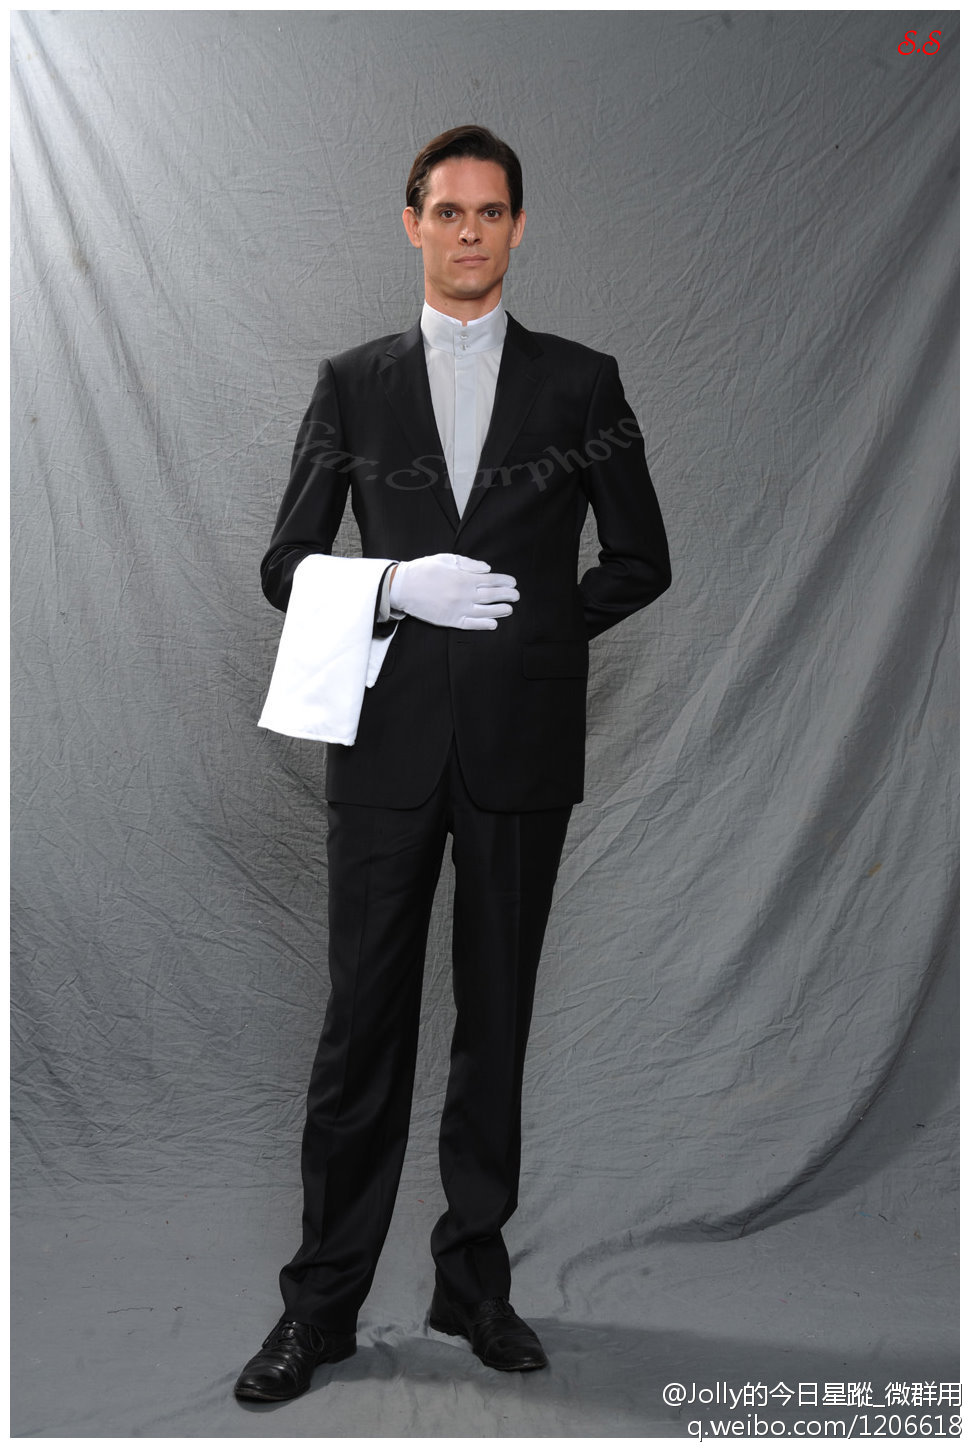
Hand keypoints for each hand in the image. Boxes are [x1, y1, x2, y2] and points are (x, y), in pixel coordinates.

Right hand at [388, 554, 518, 630]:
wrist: (403, 587)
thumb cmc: (424, 570)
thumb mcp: (446, 559)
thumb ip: (469, 564)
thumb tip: (487, 569)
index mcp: (464, 578)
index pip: (491, 580)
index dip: (504, 581)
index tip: (513, 582)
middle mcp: (464, 594)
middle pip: (492, 595)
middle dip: (507, 595)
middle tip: (517, 596)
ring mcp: (458, 609)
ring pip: (485, 611)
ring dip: (500, 610)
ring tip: (509, 609)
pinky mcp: (450, 620)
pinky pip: (471, 624)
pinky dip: (484, 624)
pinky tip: (493, 624)